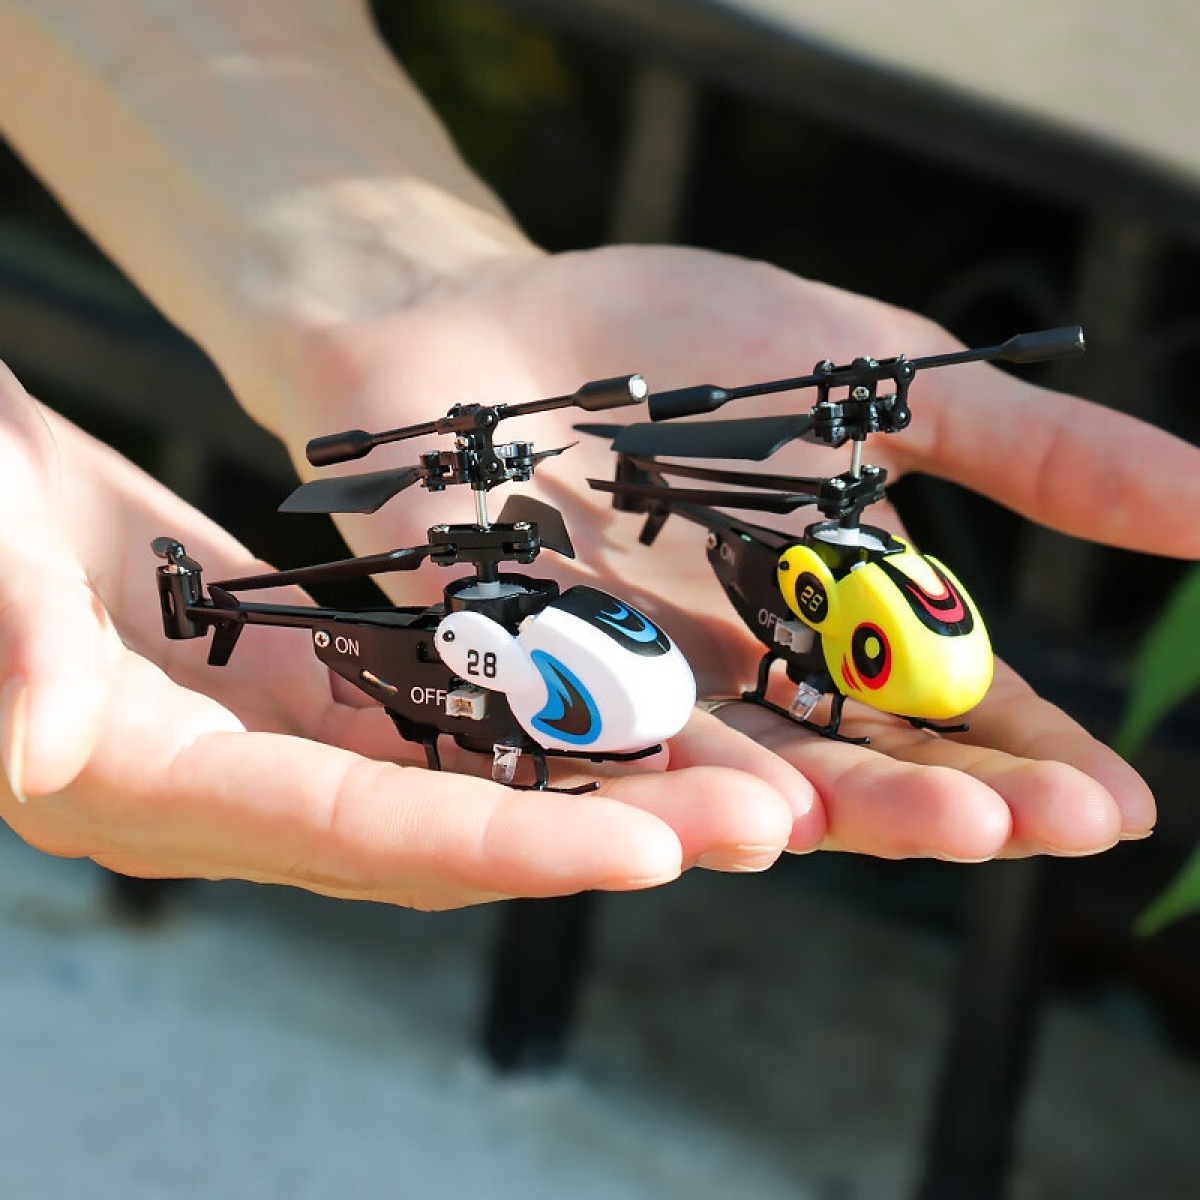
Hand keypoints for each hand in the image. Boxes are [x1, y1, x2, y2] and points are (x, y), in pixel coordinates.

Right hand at [0, 360, 809, 906]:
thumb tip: (22, 743)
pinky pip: (457, 710)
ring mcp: (295, 736)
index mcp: (168, 785)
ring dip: (609, 776)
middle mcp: (253, 786)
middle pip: (463, 824)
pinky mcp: (320, 680)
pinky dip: (550, 712)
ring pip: (480, 773)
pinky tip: (647, 696)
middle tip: (775, 822)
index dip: (510, 849)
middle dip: (616, 828)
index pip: (368, 834)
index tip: (654, 853)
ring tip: (754, 772)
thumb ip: (3, 647)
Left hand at [267, 243, 1199, 860]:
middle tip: (1037, 828)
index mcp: (834, 613)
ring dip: (820, 807)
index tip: (1114, 805)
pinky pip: (593, 743)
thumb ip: (1028, 449)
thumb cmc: (682, 347)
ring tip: (900, 831)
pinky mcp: (527, 680)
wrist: (498, 329)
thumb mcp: (877, 376)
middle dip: (944, 799)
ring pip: (736, 773)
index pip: (948, 707)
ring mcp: (641, 686)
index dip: (1030, 757)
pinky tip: (732, 808)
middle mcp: (750, 672)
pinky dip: (655, 775)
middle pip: (855, 760)